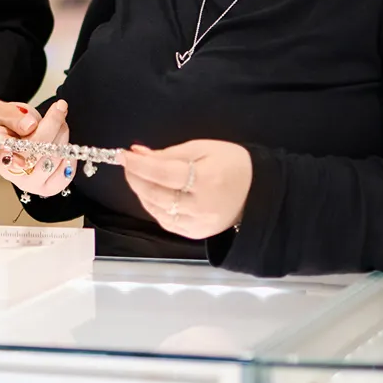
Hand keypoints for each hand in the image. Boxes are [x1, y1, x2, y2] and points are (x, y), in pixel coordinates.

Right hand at [0, 100, 75, 197]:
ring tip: (61, 122)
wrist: (17, 143)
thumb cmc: (9, 129)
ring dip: (62, 136)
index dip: (16, 151)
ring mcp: (30, 184)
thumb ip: (14, 117)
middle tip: (59, 108)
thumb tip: (30, 125)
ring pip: (54, 159)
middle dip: (52, 125)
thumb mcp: (5, 116)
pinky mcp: (47, 189)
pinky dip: (69, 157)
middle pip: (37, 151)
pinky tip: (65, 143)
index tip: (29, 133)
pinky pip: (65, 175)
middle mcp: (12, 174)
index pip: (5, 157)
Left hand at [119, 139, 251, 239]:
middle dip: (135, 178)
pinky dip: (153, 207)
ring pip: (157, 211)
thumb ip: (169, 153)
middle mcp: (201, 207)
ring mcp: (198, 224)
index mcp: (206, 180)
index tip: (123, 154)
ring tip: (138, 176)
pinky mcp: (196, 234)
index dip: (139, 164)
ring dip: (141, 192)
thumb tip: (138, 153)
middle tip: (128, 164)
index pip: (163, 174)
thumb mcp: (203, 148)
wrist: (259, 192)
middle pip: (156, 195)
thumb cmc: (232, 164)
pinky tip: (151, 193)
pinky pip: (165, 221)